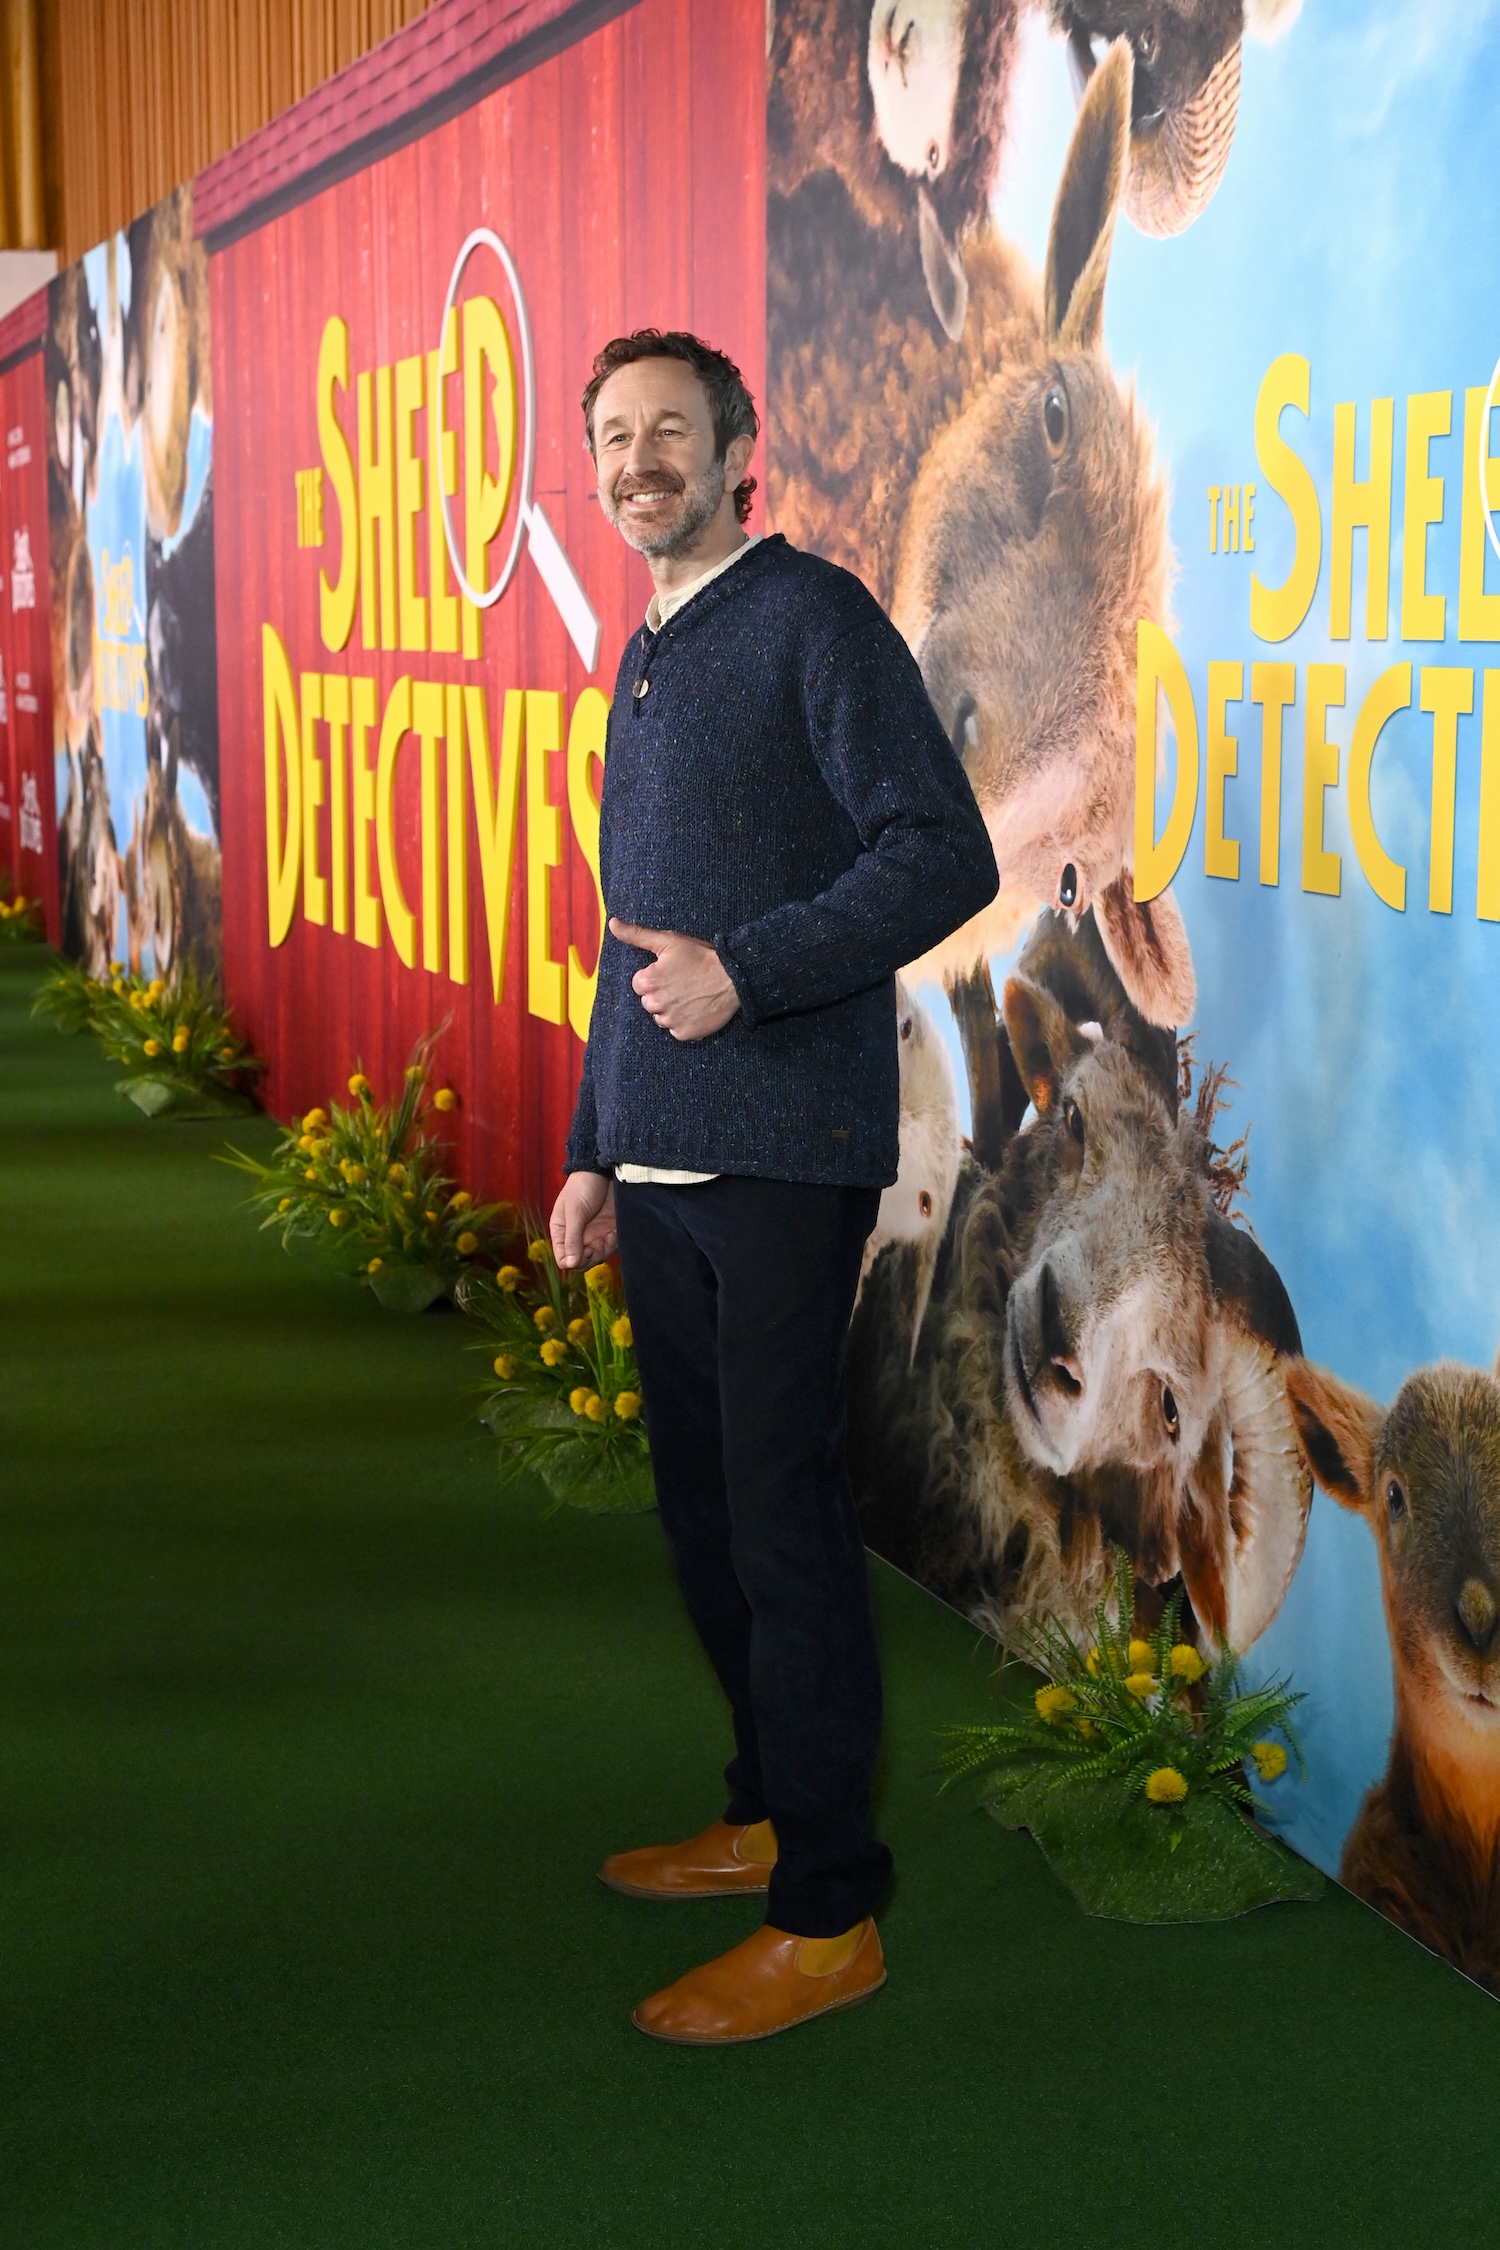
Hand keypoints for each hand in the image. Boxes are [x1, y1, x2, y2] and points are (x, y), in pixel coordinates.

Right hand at [551, 1171, 616, 1268]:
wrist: (603, 1170)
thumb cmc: (583, 1187)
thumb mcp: (575, 1211)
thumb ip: (572, 1238)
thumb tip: (569, 1265)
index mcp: (562, 1233)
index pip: (564, 1259)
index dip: (573, 1261)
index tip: (584, 1251)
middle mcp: (577, 1237)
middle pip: (581, 1262)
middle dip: (591, 1257)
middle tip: (598, 1242)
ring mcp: (593, 1235)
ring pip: (597, 1258)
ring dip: (603, 1251)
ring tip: (607, 1236)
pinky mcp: (608, 1231)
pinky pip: (610, 1248)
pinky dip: (613, 1244)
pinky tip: (613, 1232)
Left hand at [609, 918, 740, 1041]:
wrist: (733, 977)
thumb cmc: (700, 956)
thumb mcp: (667, 940)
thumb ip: (636, 935)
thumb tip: (612, 924)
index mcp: (647, 982)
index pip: (640, 984)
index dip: (656, 977)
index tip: (673, 972)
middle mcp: (655, 1004)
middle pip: (649, 1002)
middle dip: (662, 994)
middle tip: (683, 983)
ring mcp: (670, 1021)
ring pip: (661, 1017)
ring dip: (671, 1010)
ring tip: (690, 996)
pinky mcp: (684, 1033)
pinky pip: (676, 1030)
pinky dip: (684, 1023)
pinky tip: (695, 1009)